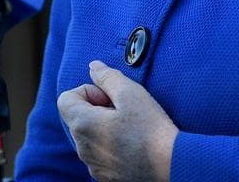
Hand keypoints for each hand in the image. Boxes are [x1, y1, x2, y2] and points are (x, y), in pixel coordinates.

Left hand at [57, 60, 178, 181]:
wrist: (172, 167)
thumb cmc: (151, 129)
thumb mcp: (131, 93)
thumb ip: (107, 77)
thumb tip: (93, 67)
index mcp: (83, 125)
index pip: (65, 99)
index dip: (87, 91)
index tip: (109, 97)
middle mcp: (82, 148)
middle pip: (78, 118)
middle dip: (96, 109)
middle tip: (124, 110)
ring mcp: (92, 165)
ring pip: (89, 138)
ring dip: (104, 128)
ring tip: (131, 128)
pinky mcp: (105, 177)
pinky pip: (100, 156)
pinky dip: (111, 147)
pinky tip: (134, 145)